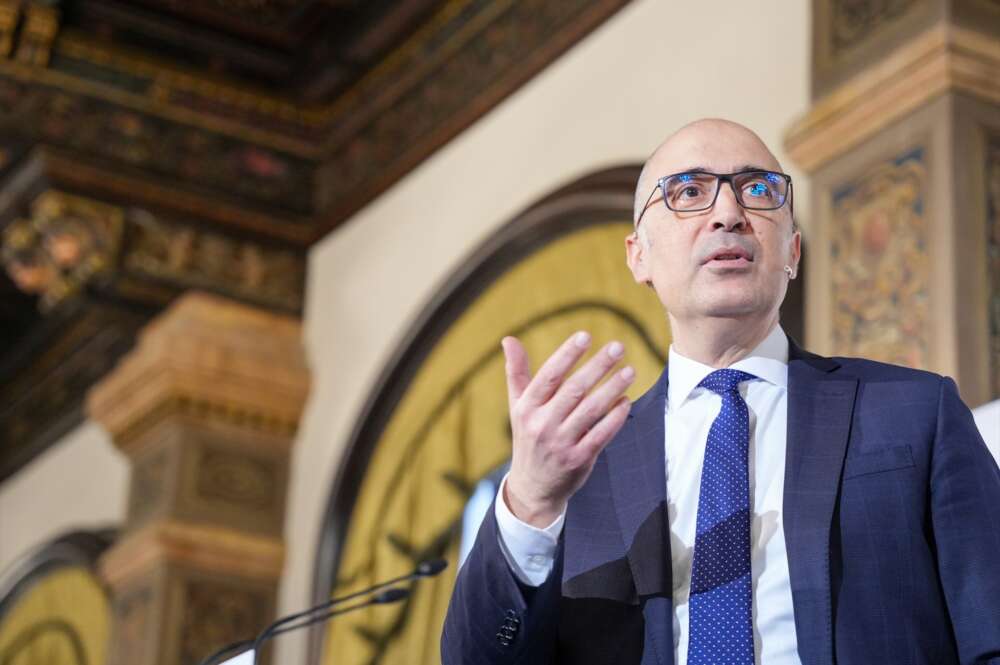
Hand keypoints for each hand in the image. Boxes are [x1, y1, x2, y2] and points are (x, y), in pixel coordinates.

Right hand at [501, 331, 633, 526]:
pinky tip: (626, 401)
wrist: (532, 487)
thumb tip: (508, 339)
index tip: (585, 336)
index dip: (567, 355)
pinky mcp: (578, 460)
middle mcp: (541, 424)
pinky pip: (601, 435)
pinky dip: (615, 418)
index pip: (548, 376)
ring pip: (591, 410)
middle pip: (574, 390)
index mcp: (526, 408)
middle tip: (618, 347)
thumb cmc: (528, 437)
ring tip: (629, 371)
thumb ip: (517, 373)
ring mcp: (560, 443)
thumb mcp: (517, 407)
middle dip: (597, 366)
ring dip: (612, 389)